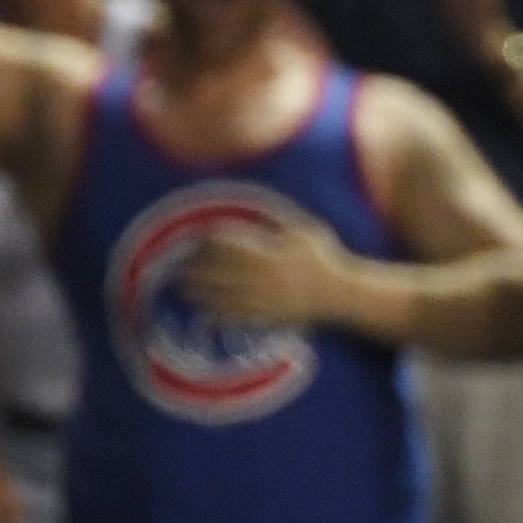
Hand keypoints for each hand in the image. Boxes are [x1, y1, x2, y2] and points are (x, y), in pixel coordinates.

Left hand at [176, 215, 355, 327]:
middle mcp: (266, 277)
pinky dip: (218, 313)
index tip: (197, 237)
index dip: (212, 241)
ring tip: (182, 288)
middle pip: (224, 272)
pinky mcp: (269, 317)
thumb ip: (277, 220)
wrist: (342, 294)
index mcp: (273, 253)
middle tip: (179, 265)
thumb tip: (252, 205)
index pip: (234, 245)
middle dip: (199, 268)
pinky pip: (239, 317)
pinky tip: (203, 310)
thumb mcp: (305, 231)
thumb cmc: (325, 258)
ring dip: (202, 292)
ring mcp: (267, 299)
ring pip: (226, 295)